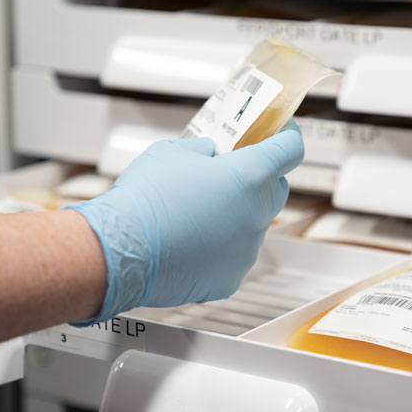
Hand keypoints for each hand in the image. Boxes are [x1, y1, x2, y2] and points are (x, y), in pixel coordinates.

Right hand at [66, 122, 303, 323]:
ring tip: (194, 214)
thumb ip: (203, 149)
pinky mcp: (230, 278)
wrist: (120, 251)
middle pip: (275, 189)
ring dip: (233, 216)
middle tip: (229, 174)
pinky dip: (217, 249)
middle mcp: (257, 215)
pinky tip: (188, 243)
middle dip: (258, 179)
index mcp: (250, 175)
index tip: (280, 133)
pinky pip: (232, 256)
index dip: (286, 137)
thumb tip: (210, 154)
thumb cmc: (144, 199)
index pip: (290, 149)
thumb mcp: (173, 152)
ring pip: (251, 226)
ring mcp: (246, 250)